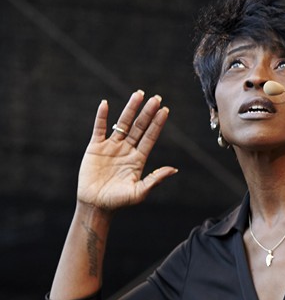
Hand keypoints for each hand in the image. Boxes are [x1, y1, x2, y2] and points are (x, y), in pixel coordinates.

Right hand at [77, 91, 176, 210]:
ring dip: (130, 109)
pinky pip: (99, 129)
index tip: (165, 110)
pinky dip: (102, 117)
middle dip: (148, 112)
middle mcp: (127, 149)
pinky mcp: (95, 148)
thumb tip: (174, 169)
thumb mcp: (139, 192)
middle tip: (157, 98)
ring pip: (122, 124)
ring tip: (138, 94)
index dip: (157, 124)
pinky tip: (105, 104)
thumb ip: (155, 179)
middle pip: (139, 127)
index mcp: (139, 158)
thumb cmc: (119, 201)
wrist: (95, 205)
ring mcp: (111, 147)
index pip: (150, 137)